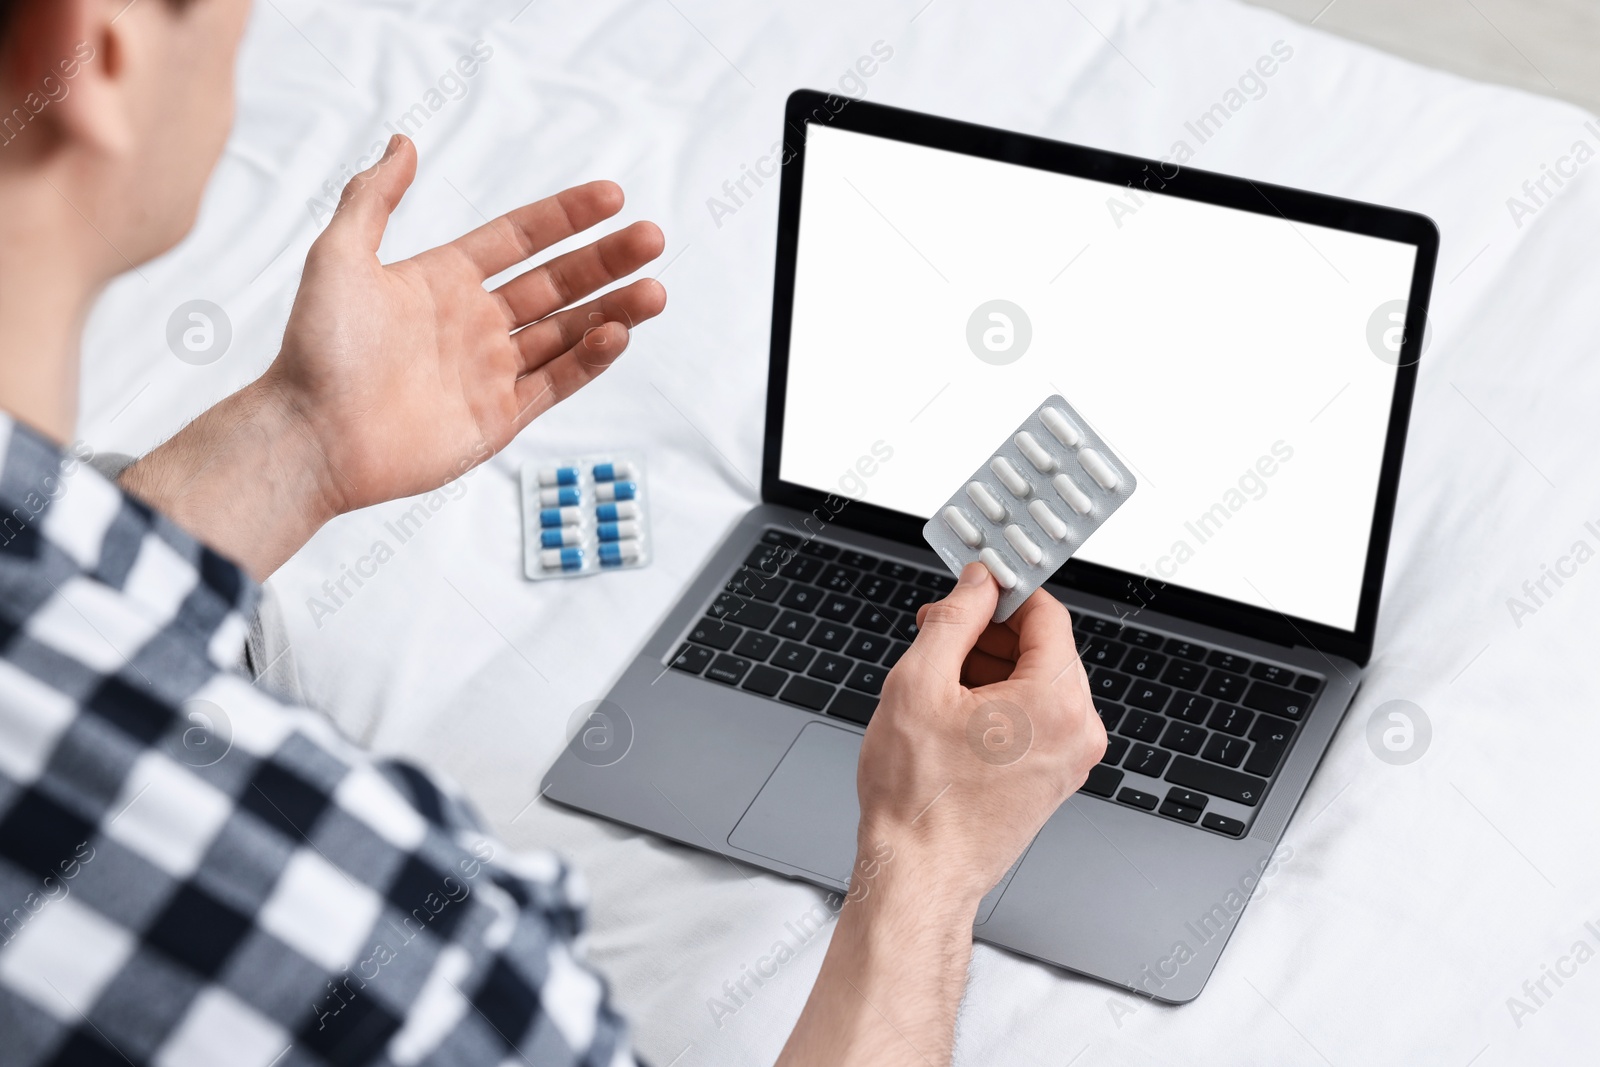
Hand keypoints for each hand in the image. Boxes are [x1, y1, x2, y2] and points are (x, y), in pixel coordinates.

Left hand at [261, 134, 666, 517]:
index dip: (565, 217)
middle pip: (557, 284)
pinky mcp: (498, 419)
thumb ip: (374, 197)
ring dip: (613, 310)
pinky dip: (589, 360)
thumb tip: (403, 142)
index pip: (520, 239)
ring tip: (655, 290)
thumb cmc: (316, 348)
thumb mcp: (338, 255)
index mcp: (442, 281)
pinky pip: (556, 383)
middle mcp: (473, 324)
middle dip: (606, 261)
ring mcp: (489, 372)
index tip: (611, 197)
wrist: (311, 434)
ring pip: (567, 333)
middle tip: (651, 238)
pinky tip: (617, 334)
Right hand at [776, 563, 1102, 1066]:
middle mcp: (1078, 730)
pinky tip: (949, 716)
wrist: (918, 874)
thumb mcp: (919, 683)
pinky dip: (995, 705)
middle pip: (1041, 648)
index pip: (1046, 614)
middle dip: (987, 634)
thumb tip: (977, 584)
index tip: (970, 584)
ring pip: (1033, 683)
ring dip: (986, 670)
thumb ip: (953, 618)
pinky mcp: (1053, 779)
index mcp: (1058, 701)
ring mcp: (1069, 759)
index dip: (1002, 591)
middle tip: (936, 632)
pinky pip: (1032, 719)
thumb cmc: (918, 797)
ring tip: (933, 684)